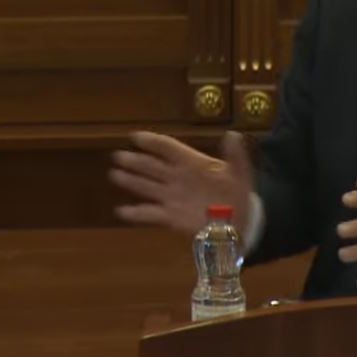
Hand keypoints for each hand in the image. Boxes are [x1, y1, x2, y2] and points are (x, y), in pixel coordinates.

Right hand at [109, 130, 252, 236]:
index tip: (135, 137)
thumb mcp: (241, 173)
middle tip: (118, 156)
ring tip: (115, 175)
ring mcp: (173, 197)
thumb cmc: (239, 193)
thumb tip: (233, 134)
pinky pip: (150, 214)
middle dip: (136, 161)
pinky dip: (136, 213)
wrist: (240, 221)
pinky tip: (121, 211)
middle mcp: (178, 178)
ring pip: (147, 187)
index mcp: (193, 163)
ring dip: (131, 181)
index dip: (153, 142)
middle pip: (152, 166)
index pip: (169, 148)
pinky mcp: (171, 217)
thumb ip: (236, 156)